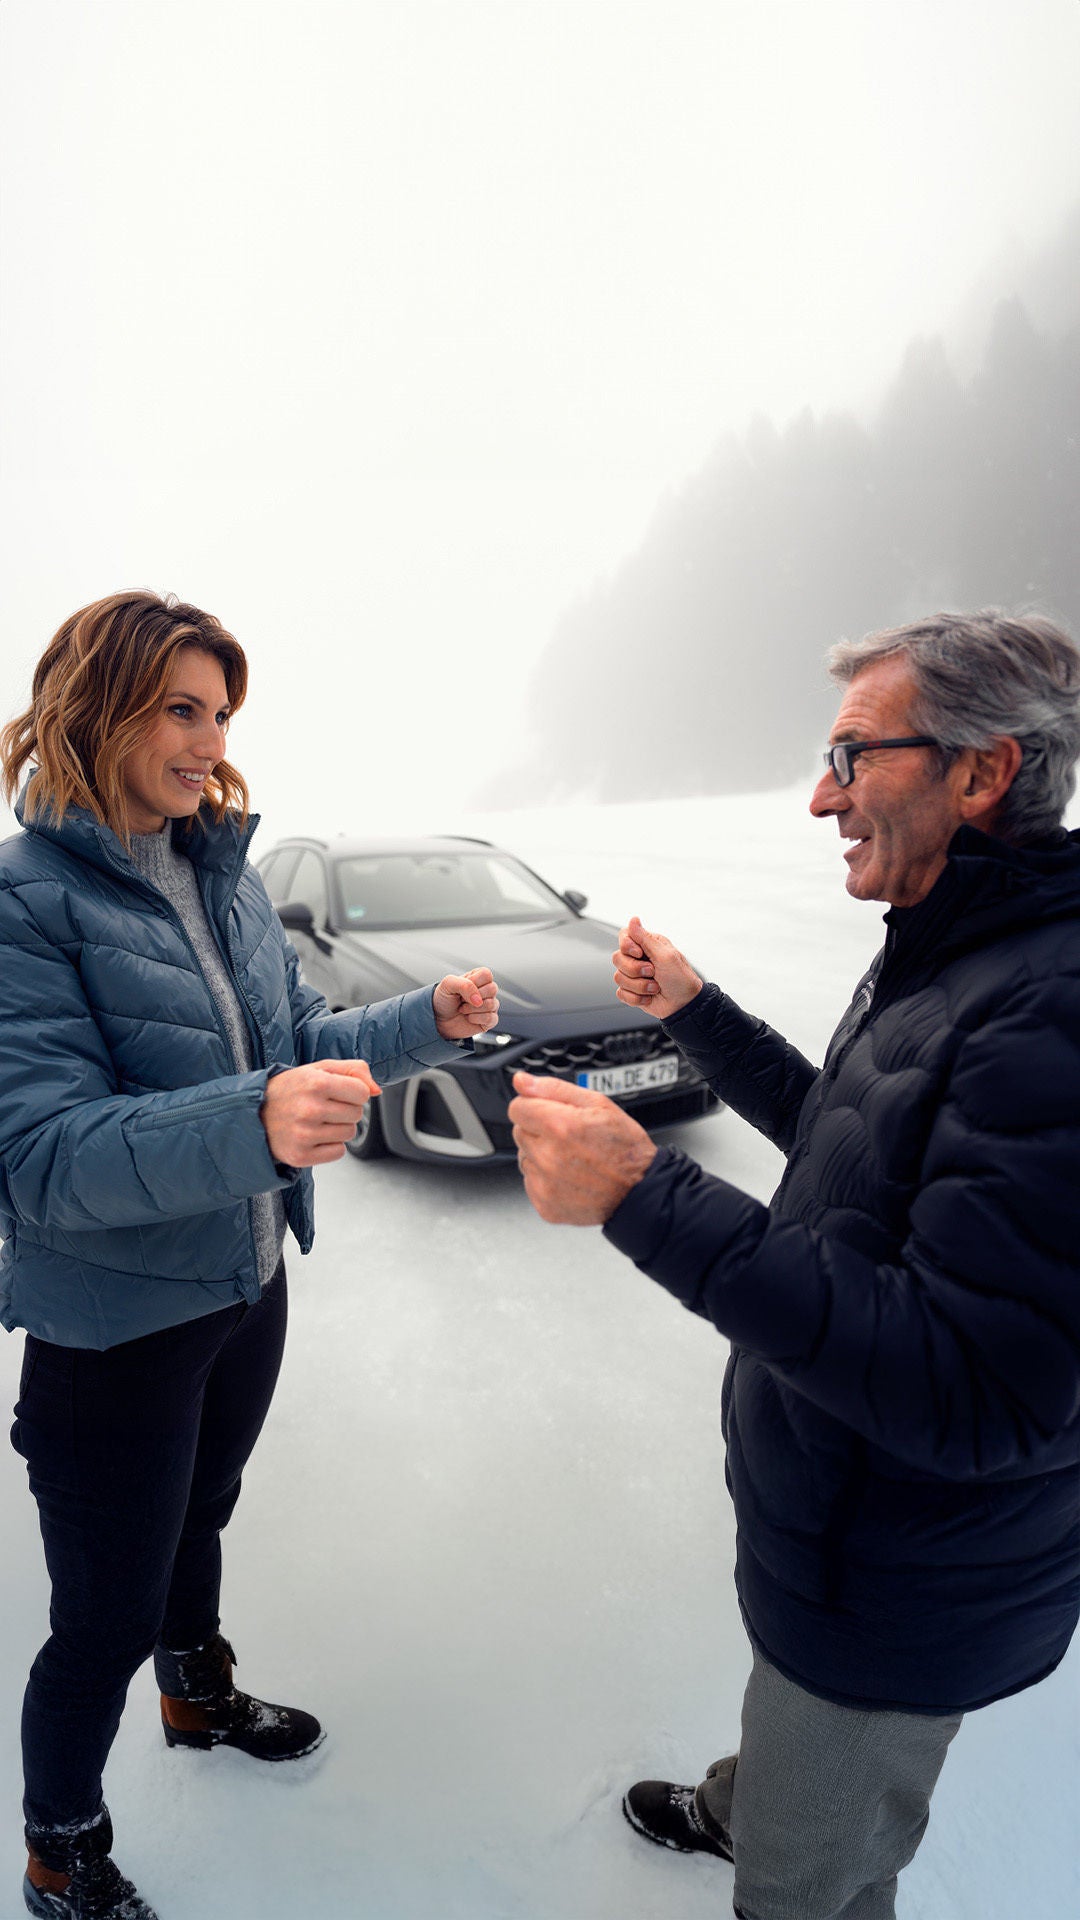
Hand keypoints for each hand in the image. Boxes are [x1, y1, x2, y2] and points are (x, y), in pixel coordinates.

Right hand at [260, 1058, 380, 1166]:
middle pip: (357, 1114)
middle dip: (345, 1109)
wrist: (254, 1113)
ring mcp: (304, 1134)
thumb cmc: (291, 1089)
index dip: (354, 1092)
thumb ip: (354, 1070)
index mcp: (316, 1083)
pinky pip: (338, 1152)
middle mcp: (310, 1109)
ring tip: (317, 1120)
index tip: (338, 1092)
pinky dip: (330, 1145)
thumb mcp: (320, 1069)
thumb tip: (377, 1090)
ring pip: (349, 1133)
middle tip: (323, 1106)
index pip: (362, 1093)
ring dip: (339, 1127)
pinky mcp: (301, 1155)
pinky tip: (314, 1135)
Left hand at [434, 966, 499, 1039]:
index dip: (474, 982)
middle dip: (472, 997)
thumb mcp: (447, 984)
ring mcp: (489, 1005)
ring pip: (492, 1004)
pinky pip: (491, 1018)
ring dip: (472, 1008)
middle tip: (461, 999)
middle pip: (492, 989)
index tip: (462, 988)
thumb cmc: (443, 1000)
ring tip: (463, 1009)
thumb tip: (478, 999)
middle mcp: (486, 990)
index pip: (487, 974)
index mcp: (478, 978)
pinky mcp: (489, 1020)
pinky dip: (476, 1019)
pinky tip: (469, 1018)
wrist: (438, 1019)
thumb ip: (464, 985)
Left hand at [508, 1072, 656, 1223]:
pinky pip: (531, 1182)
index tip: (551, 1113)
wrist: (640, 1190)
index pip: (517, 1108)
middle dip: (539, 1130)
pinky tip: (570, 1176)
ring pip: (525, 1158)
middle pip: (520, 1132)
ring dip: (541, 1155)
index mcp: (559, 1126)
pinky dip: (545, 1179)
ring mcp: (545, 1184)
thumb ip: (553, 1089)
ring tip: (572, 1158)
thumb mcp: (597, 1104)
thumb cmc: (624, 1148)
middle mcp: (548, 1157)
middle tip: (569, 1137)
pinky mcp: (545, 1204)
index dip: (535, 1107)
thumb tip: (521, 1081)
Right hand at [612, 915, 702, 1019]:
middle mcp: (639, 958)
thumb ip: (645, 938)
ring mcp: (634, 975)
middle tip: (653, 972)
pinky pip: (621, 993)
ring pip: (618, 977)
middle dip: (635, 969)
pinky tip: (649, 997)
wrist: (684, 1005)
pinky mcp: (631, 991)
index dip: (626, 945)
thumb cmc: (680, 979)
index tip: (639, 953)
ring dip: (639, 986)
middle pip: (617, 958)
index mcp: (647, 944)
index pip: (624, 936)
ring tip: (655, 987)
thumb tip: (633, 919)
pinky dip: (636, 998)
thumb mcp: (665, 955)